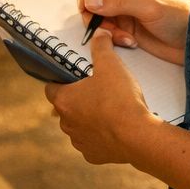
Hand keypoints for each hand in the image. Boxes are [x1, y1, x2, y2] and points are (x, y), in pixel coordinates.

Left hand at [44, 32, 156, 164]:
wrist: (138, 135)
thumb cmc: (120, 99)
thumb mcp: (111, 64)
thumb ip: (102, 46)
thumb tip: (99, 33)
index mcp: (64, 100)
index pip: (51, 88)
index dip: (61, 80)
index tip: (72, 77)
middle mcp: (66, 123)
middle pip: (65, 108)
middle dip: (77, 100)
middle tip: (96, 90)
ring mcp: (79, 141)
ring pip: (78, 127)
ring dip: (88, 119)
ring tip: (108, 109)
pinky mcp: (93, 155)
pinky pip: (92, 143)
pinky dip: (100, 136)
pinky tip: (114, 128)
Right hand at [77, 0, 189, 64]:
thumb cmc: (179, 15)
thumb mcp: (148, 6)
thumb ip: (119, 2)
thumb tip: (90, 1)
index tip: (85, 6)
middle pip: (92, 1)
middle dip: (93, 16)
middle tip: (102, 28)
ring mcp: (124, 14)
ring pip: (98, 20)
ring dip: (106, 31)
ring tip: (124, 37)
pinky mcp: (127, 32)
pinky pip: (108, 35)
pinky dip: (114, 40)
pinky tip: (131, 42)